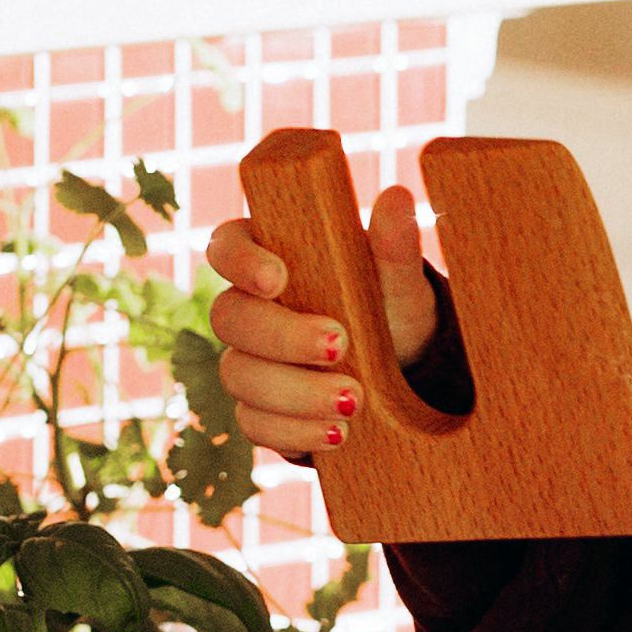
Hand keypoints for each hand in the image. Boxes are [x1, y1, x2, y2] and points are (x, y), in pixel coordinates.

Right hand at [202, 190, 437, 461]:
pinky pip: (253, 423)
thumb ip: (393, 246)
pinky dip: (295, 431)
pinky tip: (338, 434)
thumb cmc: (391, 311)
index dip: (240, 261)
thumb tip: (397, 197)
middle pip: (228, 317)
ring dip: (294, 392)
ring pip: (238, 375)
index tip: (278, 278)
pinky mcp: (258, 409)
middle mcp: (249, 308)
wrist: (405, 377)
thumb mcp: (400, 283)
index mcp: (270, 257)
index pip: (227, 245)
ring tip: (354, 402)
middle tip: (339, 345)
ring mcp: (247, 360)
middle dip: (282, 336)